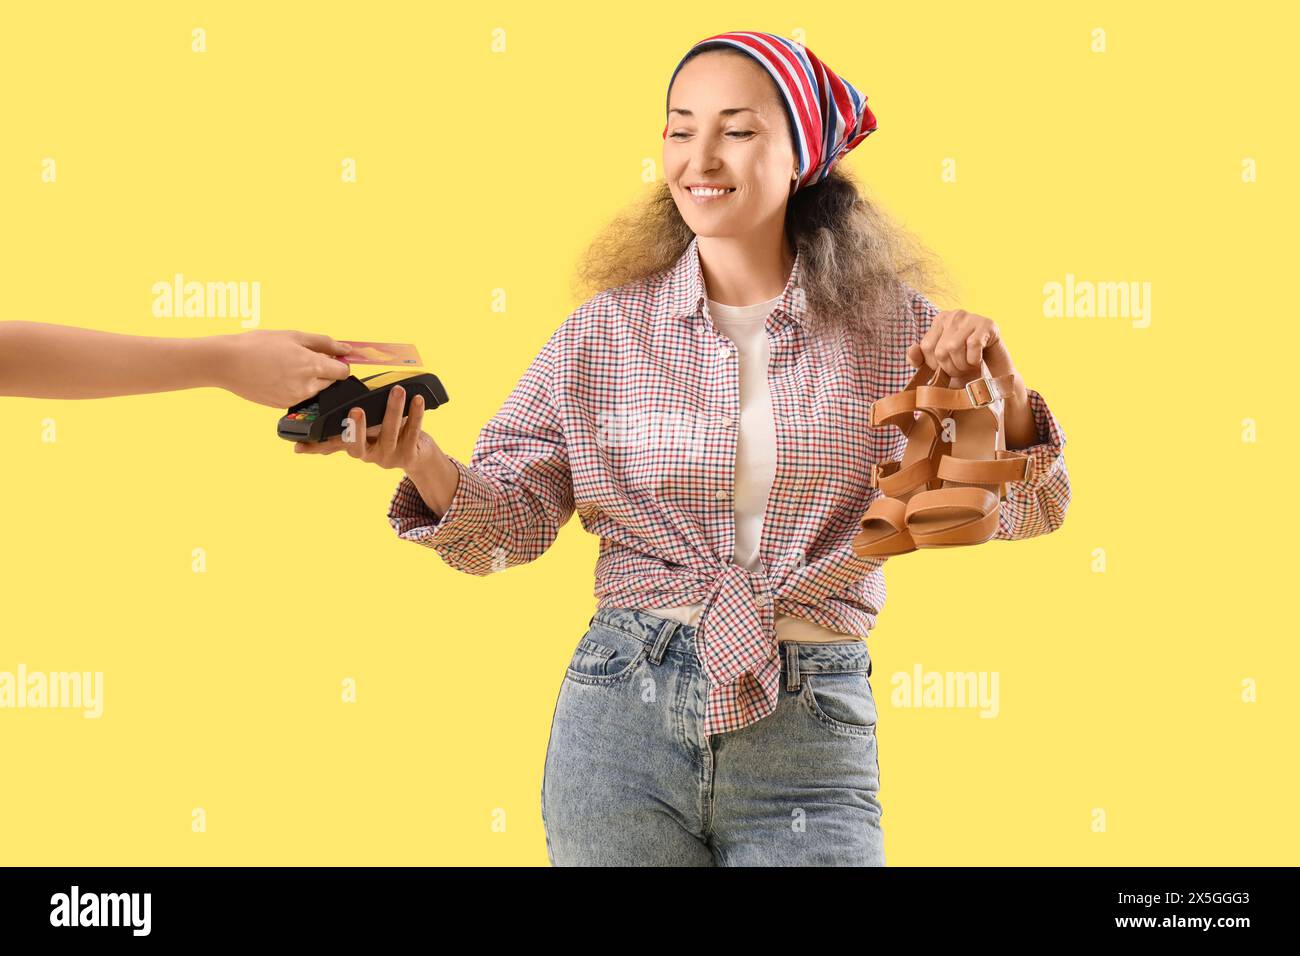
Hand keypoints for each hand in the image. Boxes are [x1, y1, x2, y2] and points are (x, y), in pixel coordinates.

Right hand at [214, 330, 352, 407]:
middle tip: (301, 357)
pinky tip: (277, 376)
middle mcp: (307, 386)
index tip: (330, 357)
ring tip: (286, 366)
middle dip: (323, 370)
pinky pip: (299, 396)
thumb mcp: (294, 336)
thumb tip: (346, 349)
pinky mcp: (283, 406)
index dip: (338, 363)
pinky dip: (294, 387)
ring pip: (314, 389)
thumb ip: (324, 343)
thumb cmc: (258, 345)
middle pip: (330, 381)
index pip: (343, 372)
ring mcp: (295, 399)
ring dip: (309, 379)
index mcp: (312, 367)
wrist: (227, 363)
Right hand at [292, 384, 439, 475]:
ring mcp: (388, 457)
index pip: (330, 447)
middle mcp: (368, 455)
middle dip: (356, 428)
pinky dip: (416, 414)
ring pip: (389, 433)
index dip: (314, 448)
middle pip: (358, 444)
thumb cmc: (386, 434)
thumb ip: (347, 425)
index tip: (299, 446)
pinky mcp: (409, 456)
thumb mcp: (365, 431)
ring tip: (397, 390)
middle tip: (356, 410)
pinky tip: (417, 399)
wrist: (417, 454)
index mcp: (353, 446)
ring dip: (393, 409)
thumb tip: (320, 412)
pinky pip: (413, 432)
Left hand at [906, 308, 1016, 387]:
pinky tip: (979, 360)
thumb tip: (911, 350)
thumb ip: (920, 359)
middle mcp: (954, 315)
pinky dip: (975, 360)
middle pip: (940, 349)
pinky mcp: (987, 324)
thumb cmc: (964, 364)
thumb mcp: (938, 365)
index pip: (926, 348)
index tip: (947, 369)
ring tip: (969, 366)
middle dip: (951, 368)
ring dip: (963, 365)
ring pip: (954, 347)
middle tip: (961, 370)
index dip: (935, 365)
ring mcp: (971, 317)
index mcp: (939, 321)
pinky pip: (973, 345)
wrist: (994, 368)